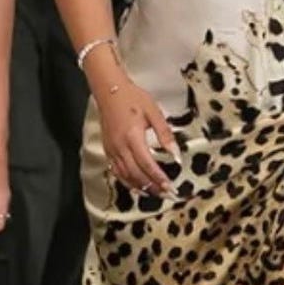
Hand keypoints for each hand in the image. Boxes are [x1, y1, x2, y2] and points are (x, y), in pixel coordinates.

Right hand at [99, 78, 180, 195]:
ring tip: (155, 193)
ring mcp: (112, 150)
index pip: (147, 164)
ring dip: (140, 187)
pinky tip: (137, 186)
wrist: (109, 90)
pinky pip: (117, 171)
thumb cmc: (133, 98)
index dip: (159, 178)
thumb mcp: (154, 112)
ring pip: (125, 176)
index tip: (170, 186)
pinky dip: (127, 182)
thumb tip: (175, 154)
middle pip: (136, 174)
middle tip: (166, 194)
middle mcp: (120, 147)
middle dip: (152, 186)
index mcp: (132, 137)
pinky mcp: (108, 150)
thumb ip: (165, 134)